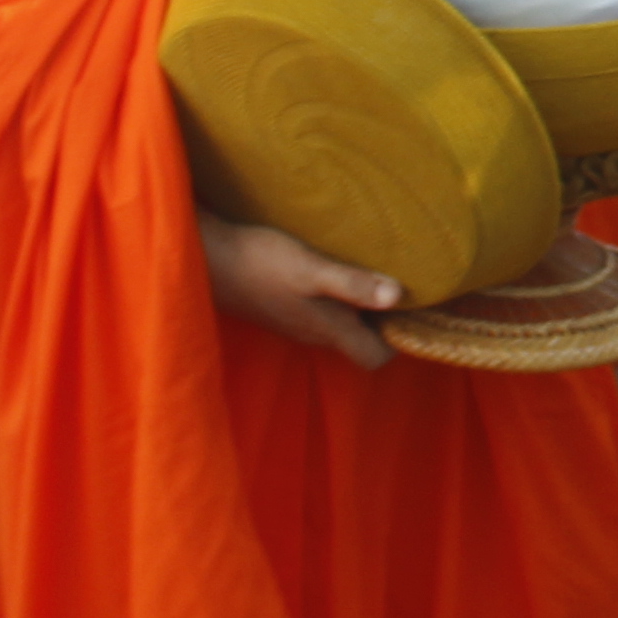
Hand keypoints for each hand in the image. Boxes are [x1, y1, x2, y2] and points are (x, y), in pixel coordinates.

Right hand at [205, 214, 401, 367]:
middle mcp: (315, 334)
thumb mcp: (311, 269)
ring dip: (360, 305)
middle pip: (361, 341)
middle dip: (383, 319)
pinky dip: (336, 298)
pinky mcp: (282, 308)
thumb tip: (397, 296)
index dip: (397, 339)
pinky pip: (321, 312)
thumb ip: (352, 284)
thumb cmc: (260, 262)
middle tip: (400, 283)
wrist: (206, 259)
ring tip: (374, 272)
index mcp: (329, 330)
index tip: (411, 306)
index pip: (376, 357)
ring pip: (341, 325)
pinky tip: (336, 268)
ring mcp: (296, 323)